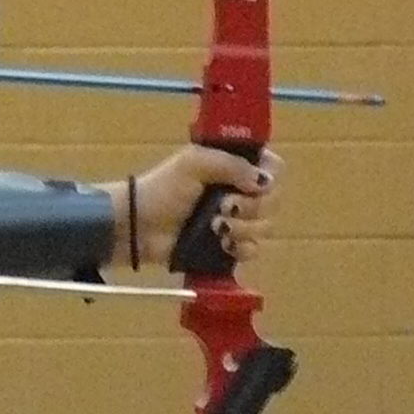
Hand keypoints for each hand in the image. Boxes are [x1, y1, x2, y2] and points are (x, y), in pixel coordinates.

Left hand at [126, 144, 279, 268]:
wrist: (139, 226)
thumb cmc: (162, 189)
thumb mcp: (193, 163)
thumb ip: (230, 164)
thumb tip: (265, 180)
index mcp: (234, 167)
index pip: (274, 168)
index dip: (270, 176)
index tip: (255, 183)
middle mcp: (241, 192)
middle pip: (274, 200)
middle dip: (252, 206)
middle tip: (223, 206)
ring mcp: (236, 221)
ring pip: (266, 226)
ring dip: (244, 227)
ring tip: (215, 227)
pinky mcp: (228, 246)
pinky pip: (253, 250)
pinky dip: (242, 248)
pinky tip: (223, 245)